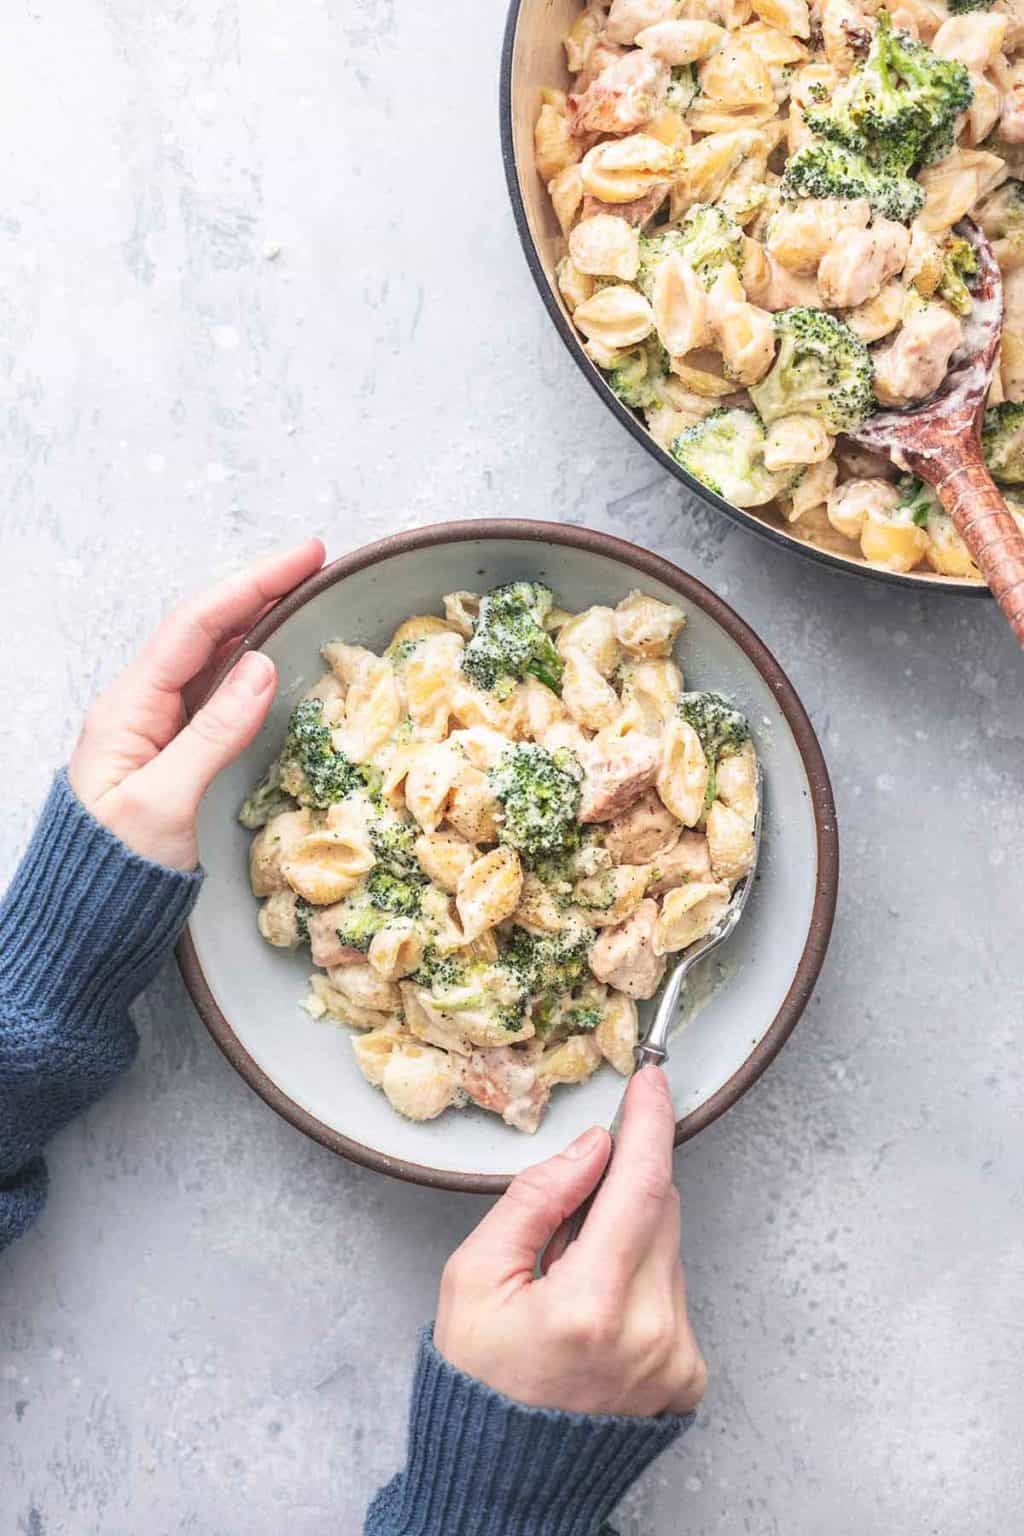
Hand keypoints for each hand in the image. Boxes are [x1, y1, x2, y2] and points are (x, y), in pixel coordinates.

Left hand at [68, 538, 324, 870]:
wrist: (84, 925)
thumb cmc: (115, 871)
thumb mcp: (164, 802)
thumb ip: (213, 733)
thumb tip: (261, 666)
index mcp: (128, 708)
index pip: (196, 626)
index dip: (251, 585)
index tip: (304, 558)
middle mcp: (141, 708)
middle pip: (205, 632)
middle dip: (259, 591)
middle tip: (317, 565)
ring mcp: (157, 731)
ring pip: (212, 660)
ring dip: (257, 622)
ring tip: (305, 594)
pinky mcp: (174, 756)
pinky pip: (216, 696)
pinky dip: (251, 666)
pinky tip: (276, 655)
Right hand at [435, 1066, 705, 1417]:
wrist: (507, 1480)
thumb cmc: (479, 1380)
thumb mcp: (474, 1277)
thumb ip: (535, 1200)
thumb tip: (590, 1147)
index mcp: (591, 1306)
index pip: (641, 1186)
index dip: (650, 1124)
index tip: (654, 1083)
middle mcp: (650, 1333)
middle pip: (662, 1208)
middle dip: (623, 1184)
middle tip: (568, 1215)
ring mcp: (676, 1358)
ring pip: (668, 1246)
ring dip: (627, 1236)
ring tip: (571, 1281)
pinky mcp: (688, 1375)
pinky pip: (672, 1290)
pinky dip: (638, 1279)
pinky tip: (594, 1313)